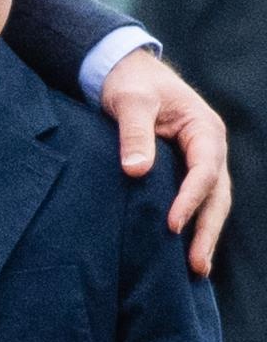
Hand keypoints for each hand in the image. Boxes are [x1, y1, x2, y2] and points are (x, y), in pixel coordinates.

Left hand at [99, 50, 229, 274]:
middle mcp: (209, 147)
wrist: (124, 72)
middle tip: (196, 265)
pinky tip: (183, 251)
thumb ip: (133, 134)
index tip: (171, 224)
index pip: (204, 170)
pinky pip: (196, 200)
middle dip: (207, 229)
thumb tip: (135, 171)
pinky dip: (193, 224)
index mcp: (203, 129)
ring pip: (211, 201)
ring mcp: (200, 159)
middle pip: (217, 194)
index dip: (190, 198)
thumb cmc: (129, 84)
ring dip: (204, 233)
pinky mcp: (184, 169)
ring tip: (196, 269)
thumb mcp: (129, 102)